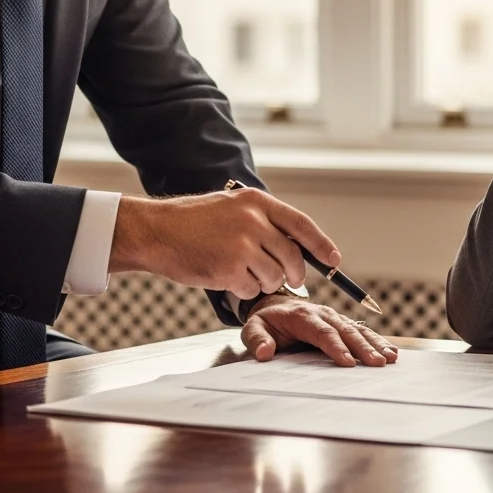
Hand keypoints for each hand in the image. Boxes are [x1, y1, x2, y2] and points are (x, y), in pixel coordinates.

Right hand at [110, 188, 339, 299]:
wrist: (158, 231)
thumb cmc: (195, 222)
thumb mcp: (234, 207)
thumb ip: (264, 221)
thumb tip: (299, 247)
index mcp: (257, 202)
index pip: (301, 225)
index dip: (321, 245)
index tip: (334, 260)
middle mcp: (254, 221)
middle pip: (292, 257)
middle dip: (296, 274)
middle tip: (292, 280)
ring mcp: (242, 246)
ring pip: (274, 277)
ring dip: (262, 282)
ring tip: (240, 270)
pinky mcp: (229, 270)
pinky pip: (251, 290)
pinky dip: (242, 290)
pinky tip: (224, 276)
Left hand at [241, 294, 399, 367]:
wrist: (275, 305)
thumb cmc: (266, 321)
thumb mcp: (253, 328)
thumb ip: (257, 340)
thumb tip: (265, 353)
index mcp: (302, 316)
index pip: (322, 332)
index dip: (335, 346)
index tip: (347, 363)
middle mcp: (323, 314)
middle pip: (346, 331)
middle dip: (362, 347)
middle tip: (377, 363)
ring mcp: (335, 318)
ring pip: (358, 329)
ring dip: (374, 343)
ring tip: (390, 358)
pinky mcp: (342, 323)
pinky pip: (362, 330)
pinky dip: (377, 340)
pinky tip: (391, 351)